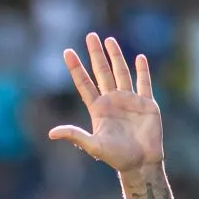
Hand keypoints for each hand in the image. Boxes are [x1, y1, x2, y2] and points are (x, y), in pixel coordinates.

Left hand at [50, 33, 163, 173]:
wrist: (140, 163)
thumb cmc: (116, 157)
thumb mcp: (92, 145)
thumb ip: (74, 135)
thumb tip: (51, 133)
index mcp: (98, 108)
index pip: (84, 83)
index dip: (76, 68)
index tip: (67, 52)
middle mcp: (112, 100)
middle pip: (102, 72)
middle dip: (95, 54)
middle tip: (90, 35)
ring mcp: (130, 100)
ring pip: (121, 72)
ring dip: (116, 56)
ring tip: (109, 40)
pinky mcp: (147, 103)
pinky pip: (145, 83)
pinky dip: (143, 70)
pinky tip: (139, 58)